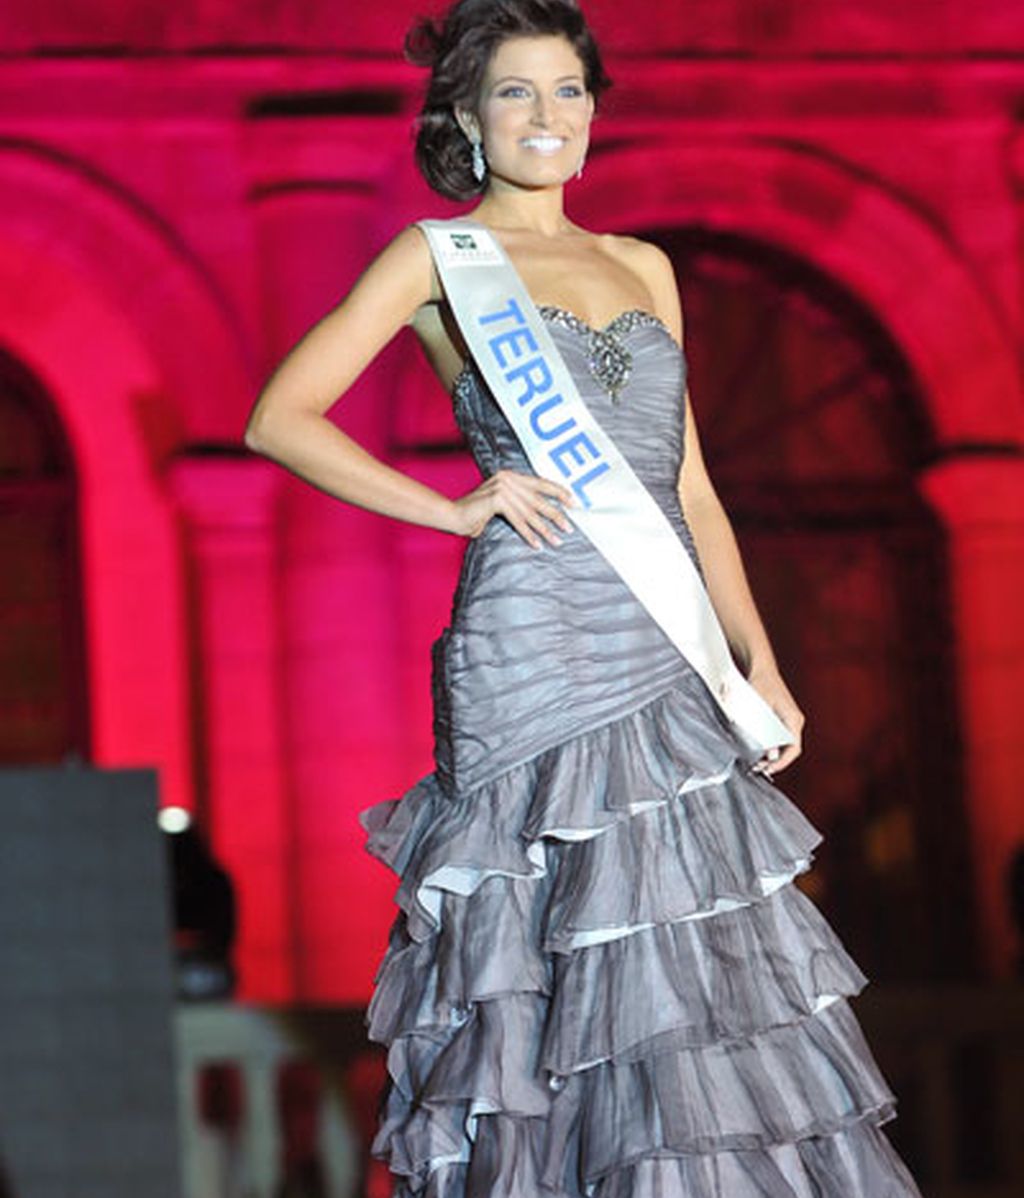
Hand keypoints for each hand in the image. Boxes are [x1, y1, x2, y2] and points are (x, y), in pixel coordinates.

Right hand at [451, 469, 574, 548]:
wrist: (453, 516)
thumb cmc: (475, 514)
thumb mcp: (501, 504)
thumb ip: (518, 503)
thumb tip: (542, 513)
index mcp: (510, 475)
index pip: (540, 483)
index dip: (558, 492)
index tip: (573, 502)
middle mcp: (507, 478)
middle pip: (538, 499)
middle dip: (555, 514)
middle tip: (569, 527)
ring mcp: (502, 487)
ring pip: (530, 512)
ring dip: (544, 529)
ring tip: (556, 540)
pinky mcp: (496, 499)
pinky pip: (518, 520)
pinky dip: (528, 534)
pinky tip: (537, 544)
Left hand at [746, 661, 804, 777]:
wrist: (761, 668)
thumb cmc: (760, 684)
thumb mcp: (759, 709)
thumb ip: (764, 733)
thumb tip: (770, 753)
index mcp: (793, 719)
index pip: (794, 748)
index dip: (782, 762)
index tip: (768, 769)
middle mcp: (795, 721)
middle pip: (789, 749)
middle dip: (775, 761)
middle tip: (758, 768)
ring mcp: (789, 720)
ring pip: (784, 744)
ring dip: (772, 754)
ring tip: (756, 762)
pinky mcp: (782, 718)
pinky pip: (780, 737)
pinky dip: (770, 745)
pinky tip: (758, 750)